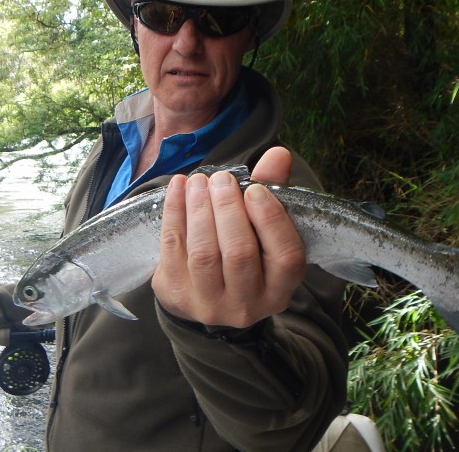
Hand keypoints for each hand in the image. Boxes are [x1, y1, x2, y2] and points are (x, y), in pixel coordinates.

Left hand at [152, 147, 305, 326]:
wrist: (205, 294)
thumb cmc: (245, 251)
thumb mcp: (264, 230)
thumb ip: (273, 192)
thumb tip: (278, 154)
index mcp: (279, 290)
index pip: (285, 256)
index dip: (270, 219)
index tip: (254, 189)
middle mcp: (247, 306)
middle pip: (239, 253)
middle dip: (228, 208)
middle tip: (222, 179)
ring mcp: (209, 304)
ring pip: (204, 253)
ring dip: (199, 209)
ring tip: (199, 181)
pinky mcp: (176, 293)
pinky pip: (173, 247)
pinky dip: (174, 212)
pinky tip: (179, 187)